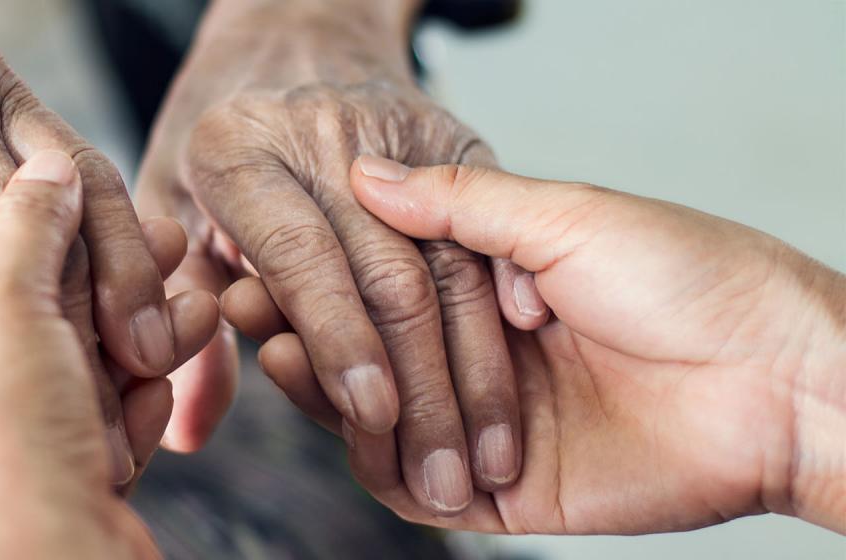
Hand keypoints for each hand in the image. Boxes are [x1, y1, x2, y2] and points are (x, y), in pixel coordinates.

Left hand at [0, 152, 180, 558]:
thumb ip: (24, 225)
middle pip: (25, 327)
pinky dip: (135, 405)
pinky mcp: (50, 499)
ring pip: (73, 377)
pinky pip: (95, 428)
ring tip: (192, 307)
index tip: (84, 205)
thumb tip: (45, 168)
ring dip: (135, 340)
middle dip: (102, 288)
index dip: (24, 235)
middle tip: (159, 244)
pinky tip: (168, 379)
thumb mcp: (1, 307)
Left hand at [136, 0, 543, 514]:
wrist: (288, 33)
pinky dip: (508, 312)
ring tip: (492, 455)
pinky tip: (524, 377)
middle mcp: (322, 134)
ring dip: (478, 371)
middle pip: (388, 274)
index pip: (302, 259)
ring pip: (452, 264)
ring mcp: (398, 132)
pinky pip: (492, 232)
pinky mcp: (454, 137)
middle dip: (422, 387)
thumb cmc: (215, 139)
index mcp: (240, 151)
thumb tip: (186, 428)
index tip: (372, 419)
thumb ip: (176, 311)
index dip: (339, 343)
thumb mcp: (166, 207)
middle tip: (443, 475)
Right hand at [251, 155, 845, 533]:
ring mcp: (489, 427)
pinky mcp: (503, 495)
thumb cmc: (691, 279)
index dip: (325, 272)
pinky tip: (340, 416)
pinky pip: (415, 486)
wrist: (778, 379)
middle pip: (371, 357)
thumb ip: (458, 206)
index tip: (265, 249)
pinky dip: (372, 459)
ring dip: (325, 391)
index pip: (384, 287)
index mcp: (498, 292)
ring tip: (282, 349)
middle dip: (309, 330)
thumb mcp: (565, 216)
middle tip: (250, 301)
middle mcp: (484, 360)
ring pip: (381, 422)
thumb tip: (365, 174)